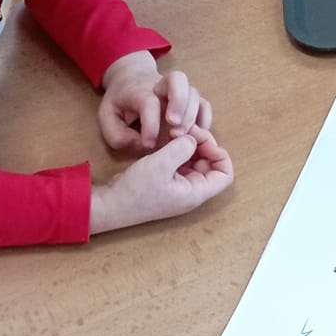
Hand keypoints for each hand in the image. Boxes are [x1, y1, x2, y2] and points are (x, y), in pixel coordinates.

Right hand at [89, 130, 232, 233]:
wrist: (110, 204)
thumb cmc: (136, 190)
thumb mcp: (161, 164)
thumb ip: (182, 148)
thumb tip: (193, 139)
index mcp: (196, 192)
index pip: (225, 175)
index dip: (220, 154)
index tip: (202, 139)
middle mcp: (191, 191)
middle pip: (212, 165)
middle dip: (204, 145)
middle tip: (188, 130)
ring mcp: (179, 186)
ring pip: (197, 162)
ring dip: (192, 146)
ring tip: (178, 133)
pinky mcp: (167, 181)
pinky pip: (182, 163)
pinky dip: (180, 150)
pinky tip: (170, 140)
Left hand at [99, 51, 212, 152]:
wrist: (130, 79)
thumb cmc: (119, 102)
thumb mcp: (106, 118)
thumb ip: (118, 135)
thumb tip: (142, 146)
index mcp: (140, 90)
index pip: (149, 102)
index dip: (150, 125)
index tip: (148, 144)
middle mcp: (162, 85)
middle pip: (178, 80)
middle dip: (179, 103)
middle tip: (174, 128)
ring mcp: (179, 90)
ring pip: (194, 93)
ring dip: (192, 115)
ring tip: (182, 136)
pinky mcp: (189, 99)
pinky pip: (204, 104)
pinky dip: (205, 119)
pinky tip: (198, 135)